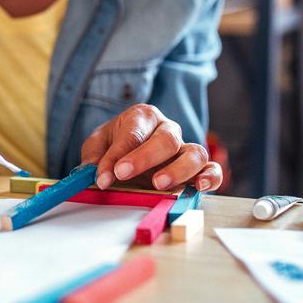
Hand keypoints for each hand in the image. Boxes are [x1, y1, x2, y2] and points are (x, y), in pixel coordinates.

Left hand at [81, 104, 222, 192]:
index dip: (118, 155)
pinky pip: (212, 168)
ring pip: (193, 153)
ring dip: (177, 170)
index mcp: (142, 116)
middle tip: (124, 174)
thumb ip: (94, 156)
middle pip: (165, 139)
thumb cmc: (114, 144)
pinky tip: (200, 186)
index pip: (133, 134)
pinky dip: (210, 176)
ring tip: (158, 184)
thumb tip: (91, 171)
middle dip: (144, 158)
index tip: (105, 175)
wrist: (129, 150)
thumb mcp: (97, 145)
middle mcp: (168, 129)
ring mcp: (185, 147)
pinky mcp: (198, 166)